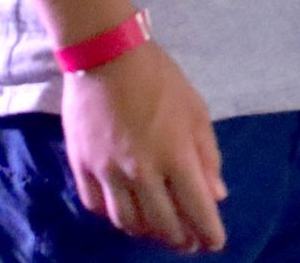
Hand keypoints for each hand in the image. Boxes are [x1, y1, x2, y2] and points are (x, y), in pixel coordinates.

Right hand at [61, 41, 227, 252]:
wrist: (107, 56)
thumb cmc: (160, 78)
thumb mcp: (195, 110)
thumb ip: (207, 155)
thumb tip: (217, 195)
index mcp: (175, 155)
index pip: (197, 208)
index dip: (208, 231)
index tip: (216, 244)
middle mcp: (141, 171)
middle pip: (161, 223)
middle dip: (179, 240)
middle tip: (189, 245)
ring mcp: (107, 172)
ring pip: (127, 221)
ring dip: (147, 233)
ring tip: (160, 234)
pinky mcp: (81, 166)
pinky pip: (97, 205)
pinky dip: (114, 217)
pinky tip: (126, 215)